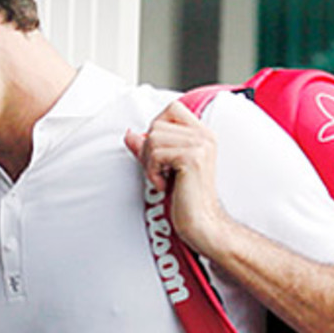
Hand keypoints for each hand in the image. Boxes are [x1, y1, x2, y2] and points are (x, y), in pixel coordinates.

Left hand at [124, 101, 228, 256]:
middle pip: (157, 124)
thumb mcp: (164, 167)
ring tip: (162, 179)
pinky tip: (164, 186)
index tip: (159, 154)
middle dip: (148, 150)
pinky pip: (156, 154)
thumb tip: (129, 134)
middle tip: (159, 172)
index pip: (172, 108)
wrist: (203, 224)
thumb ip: (148, 148)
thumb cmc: (186, 199)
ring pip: (153, 138)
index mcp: (203, 134)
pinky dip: (152, 173)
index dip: (156, 127)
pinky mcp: (192, 158)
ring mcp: (200, 145)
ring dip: (149, 163)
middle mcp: (204, 135)